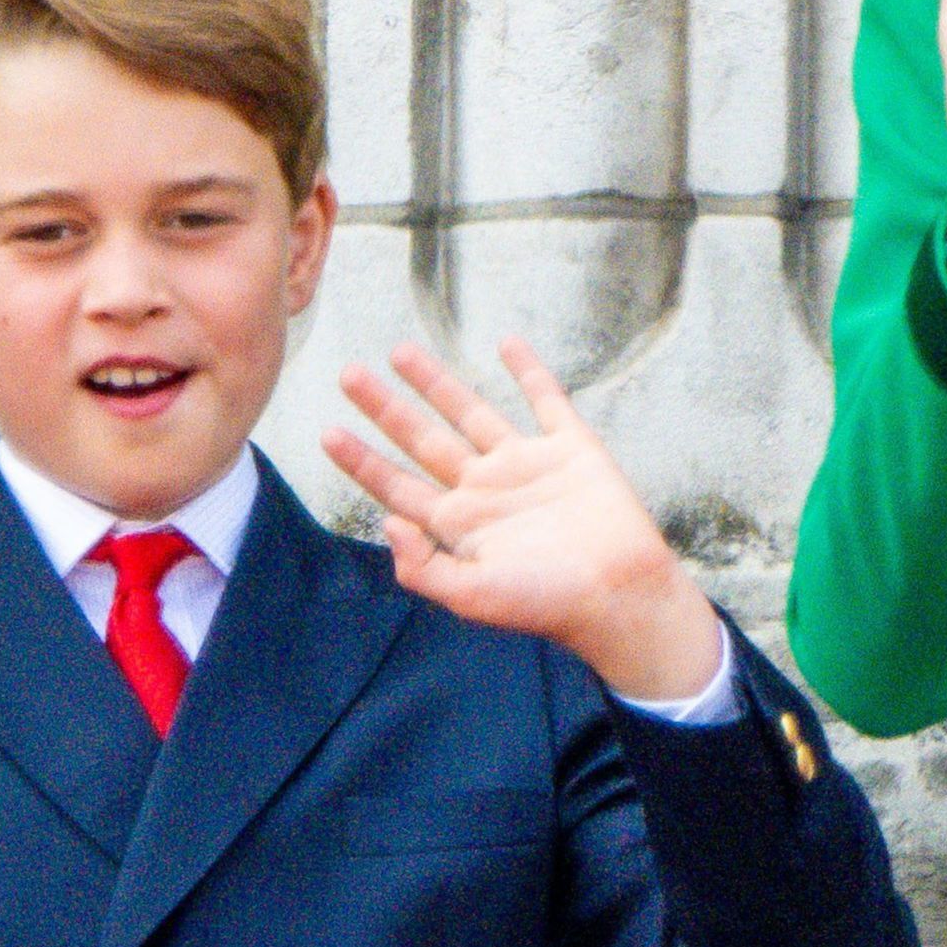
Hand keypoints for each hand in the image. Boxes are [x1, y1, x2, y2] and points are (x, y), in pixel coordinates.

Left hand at [322, 339, 724, 701]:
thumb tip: (387, 521)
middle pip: (422, 439)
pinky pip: (545, 399)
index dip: (361, 461)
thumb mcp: (470, 597)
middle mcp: (486, 488)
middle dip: (384, 407)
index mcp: (459, 524)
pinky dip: (528, 370)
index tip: (327, 433)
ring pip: (471, 411)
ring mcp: (527, 464)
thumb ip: (421, 566)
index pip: (397, 485)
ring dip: (436, 382)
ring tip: (400, 352)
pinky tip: (507, 344)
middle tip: (348, 374)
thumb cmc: (547, 602)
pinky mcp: (571, 447)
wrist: (619, 590)